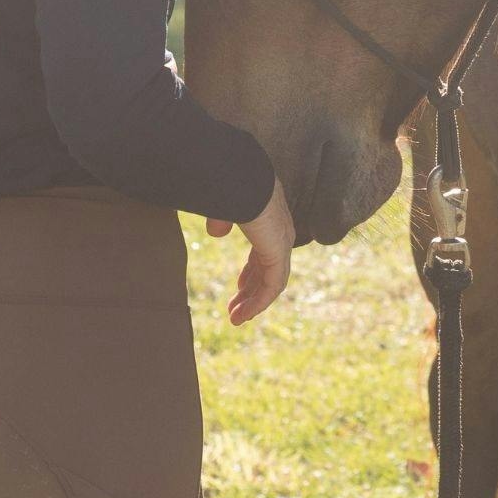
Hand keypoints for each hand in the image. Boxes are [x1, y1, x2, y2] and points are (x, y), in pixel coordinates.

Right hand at [206, 180, 293, 325]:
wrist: (239, 178)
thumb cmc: (229, 184)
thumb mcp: (223, 204)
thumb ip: (222, 219)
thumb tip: (216, 233)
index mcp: (269, 218)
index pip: (266, 251)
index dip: (252, 271)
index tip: (240, 287)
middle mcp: (280, 231)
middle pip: (269, 269)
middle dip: (252, 292)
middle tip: (236, 310)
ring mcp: (281, 242)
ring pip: (272, 282)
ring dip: (254, 303)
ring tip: (237, 320)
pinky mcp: (278, 253)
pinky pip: (272, 287)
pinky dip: (259, 303)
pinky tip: (244, 315)